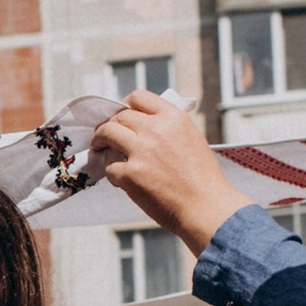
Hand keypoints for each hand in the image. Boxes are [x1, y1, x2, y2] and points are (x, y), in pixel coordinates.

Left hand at [87, 91, 236, 259]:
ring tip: (99, 149)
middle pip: (120, 116)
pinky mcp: (131, 174)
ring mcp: (141, 151)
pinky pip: (110, 167)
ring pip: (107, 133)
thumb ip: (169, 129)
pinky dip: (113, 174)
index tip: (121, 113)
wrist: (207, 208)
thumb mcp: (192, 140)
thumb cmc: (202, 180)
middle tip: (106, 136)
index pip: (139, 97)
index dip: (125, 104)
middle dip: (110, 125)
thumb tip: (143, 125)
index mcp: (173, 118)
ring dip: (99, 141)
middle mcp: (156, 129)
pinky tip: (122, 181)